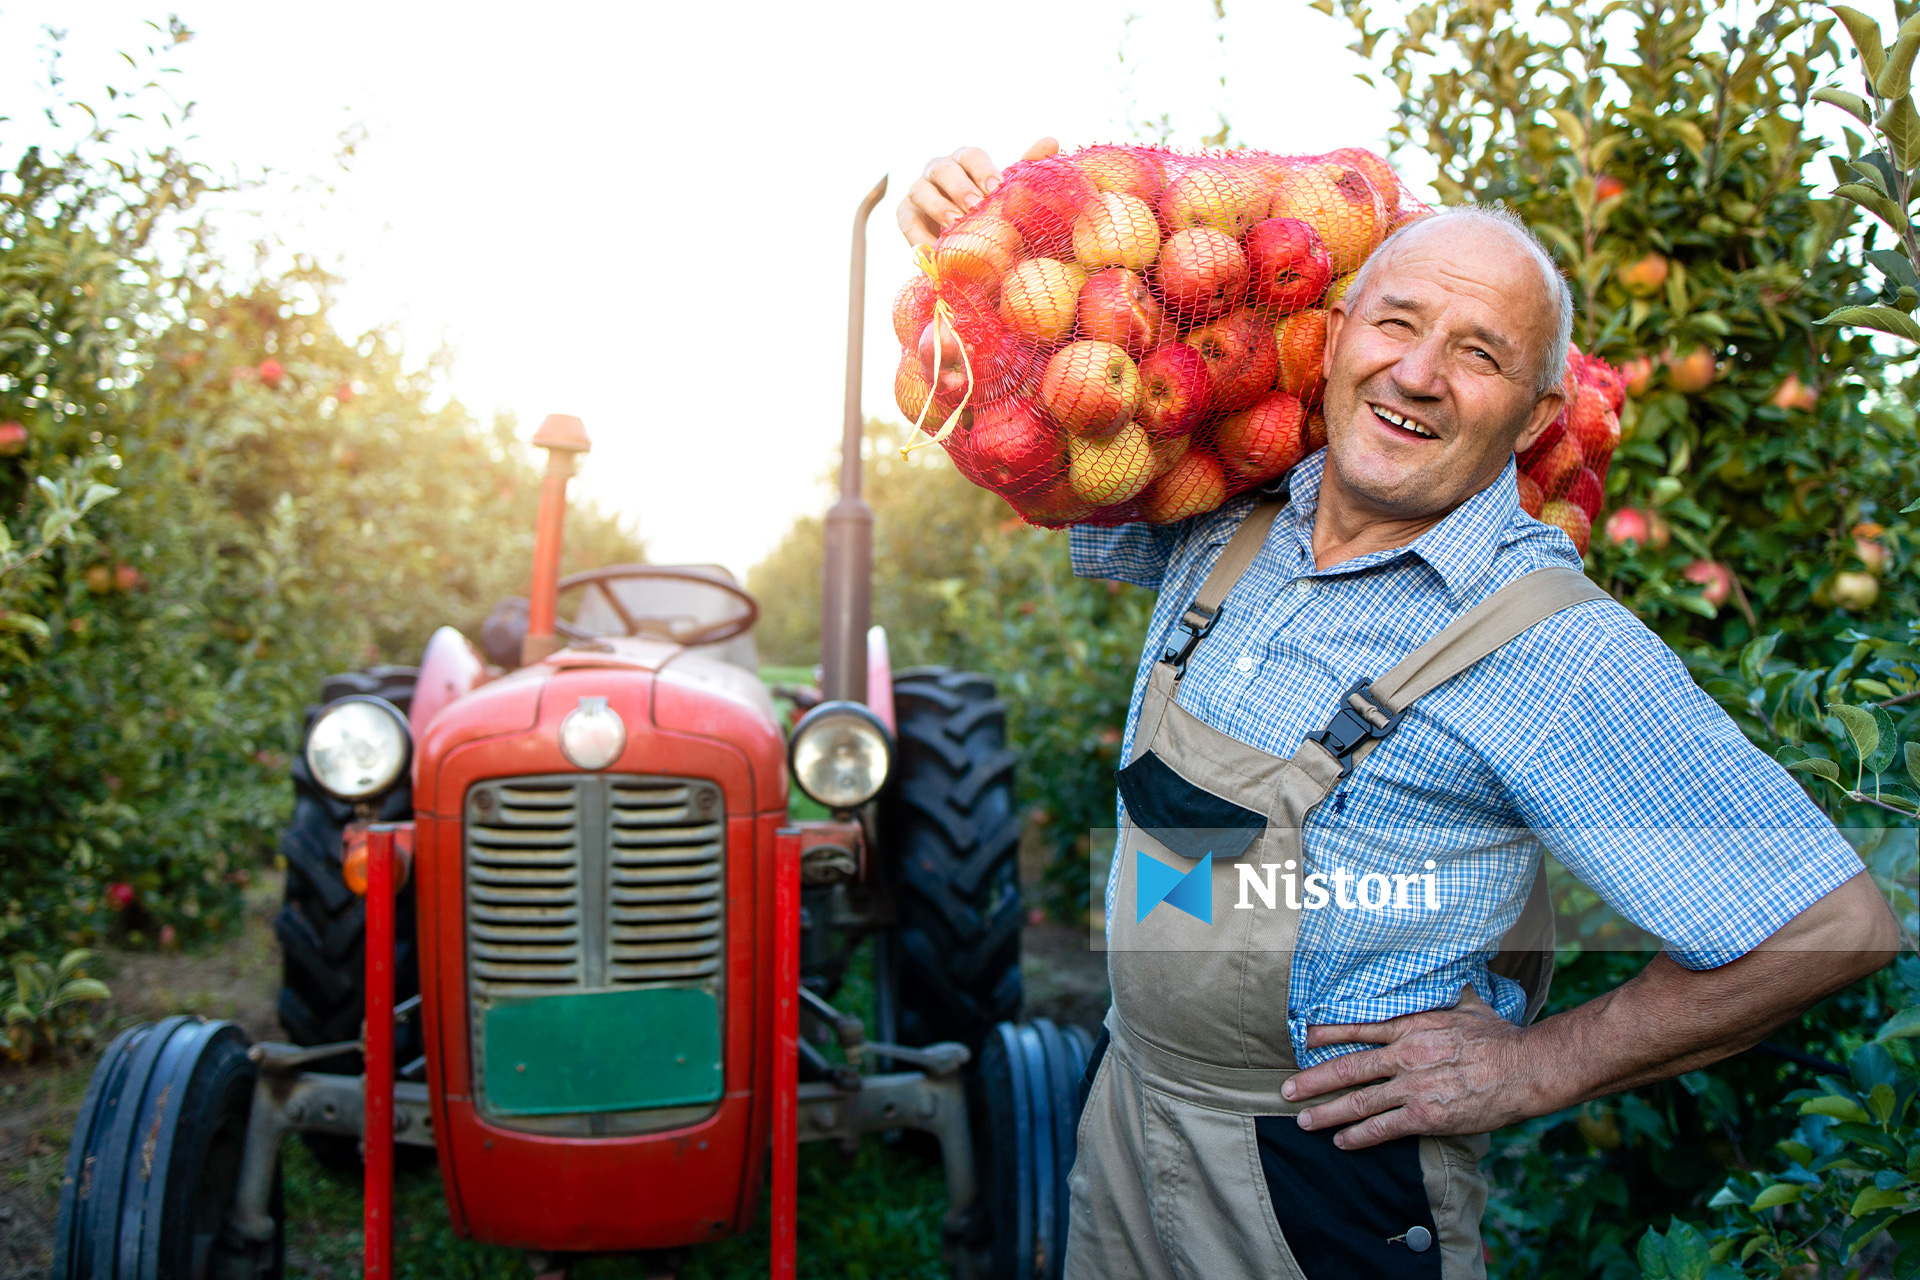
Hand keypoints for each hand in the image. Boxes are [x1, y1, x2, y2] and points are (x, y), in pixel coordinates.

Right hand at [896, 137, 1059, 247]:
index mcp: (965, 161)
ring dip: (937, 207)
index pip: (970, 155)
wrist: (969, 246)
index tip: (996, 188)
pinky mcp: (905, 215)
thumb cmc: (991, 214)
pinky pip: (907, 222)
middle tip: (974, 206)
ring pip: (921, 191)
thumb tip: (1051, 140)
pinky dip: (918, 235)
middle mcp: (938, 171)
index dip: (982, 169)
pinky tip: (935, 249)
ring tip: (954, 225)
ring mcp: (918, 192)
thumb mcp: (1010, 194)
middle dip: (958, 186)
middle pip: (942, 169)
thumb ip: (1027, 169)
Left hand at [1281, 987, 1541, 1148]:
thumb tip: (1444, 969)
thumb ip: (1446, 990)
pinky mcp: (1426, 1116)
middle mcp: (1404, 1056)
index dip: (1327, 1034)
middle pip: (1347, 1068)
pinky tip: (1342, 1142)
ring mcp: (1413, 1087)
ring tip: (1303, 1121)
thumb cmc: (1500, 1036)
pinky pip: (1384, 1128)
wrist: (1525, 1068)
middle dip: (1312, 1081)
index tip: (1303, 1038)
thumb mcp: (1467, 1002)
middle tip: (1286, 1090)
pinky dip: (1359, 1136)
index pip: (1358, 1027)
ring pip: (1358, 1102)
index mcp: (1411, 1026)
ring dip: (1326, 1113)